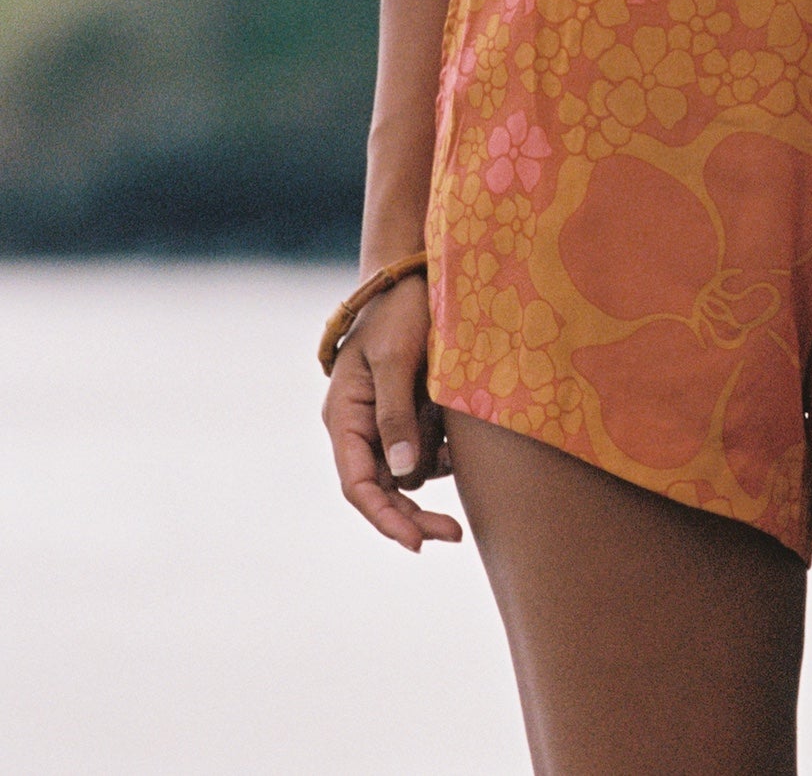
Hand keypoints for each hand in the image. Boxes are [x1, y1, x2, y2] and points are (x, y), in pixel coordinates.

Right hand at [322, 272, 462, 551]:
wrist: (414, 276)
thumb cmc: (400, 311)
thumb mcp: (396, 358)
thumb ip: (396, 413)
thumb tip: (401, 472)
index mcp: (344, 417)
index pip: (358, 486)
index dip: (385, 519)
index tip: (417, 542)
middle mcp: (360, 427)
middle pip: (383, 491)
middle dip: (414, 516)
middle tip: (455, 533)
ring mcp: (384, 422)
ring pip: (407, 474)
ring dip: (434, 474)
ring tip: (459, 448)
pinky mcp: (410, 413)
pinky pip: (426, 450)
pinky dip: (444, 453)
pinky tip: (460, 439)